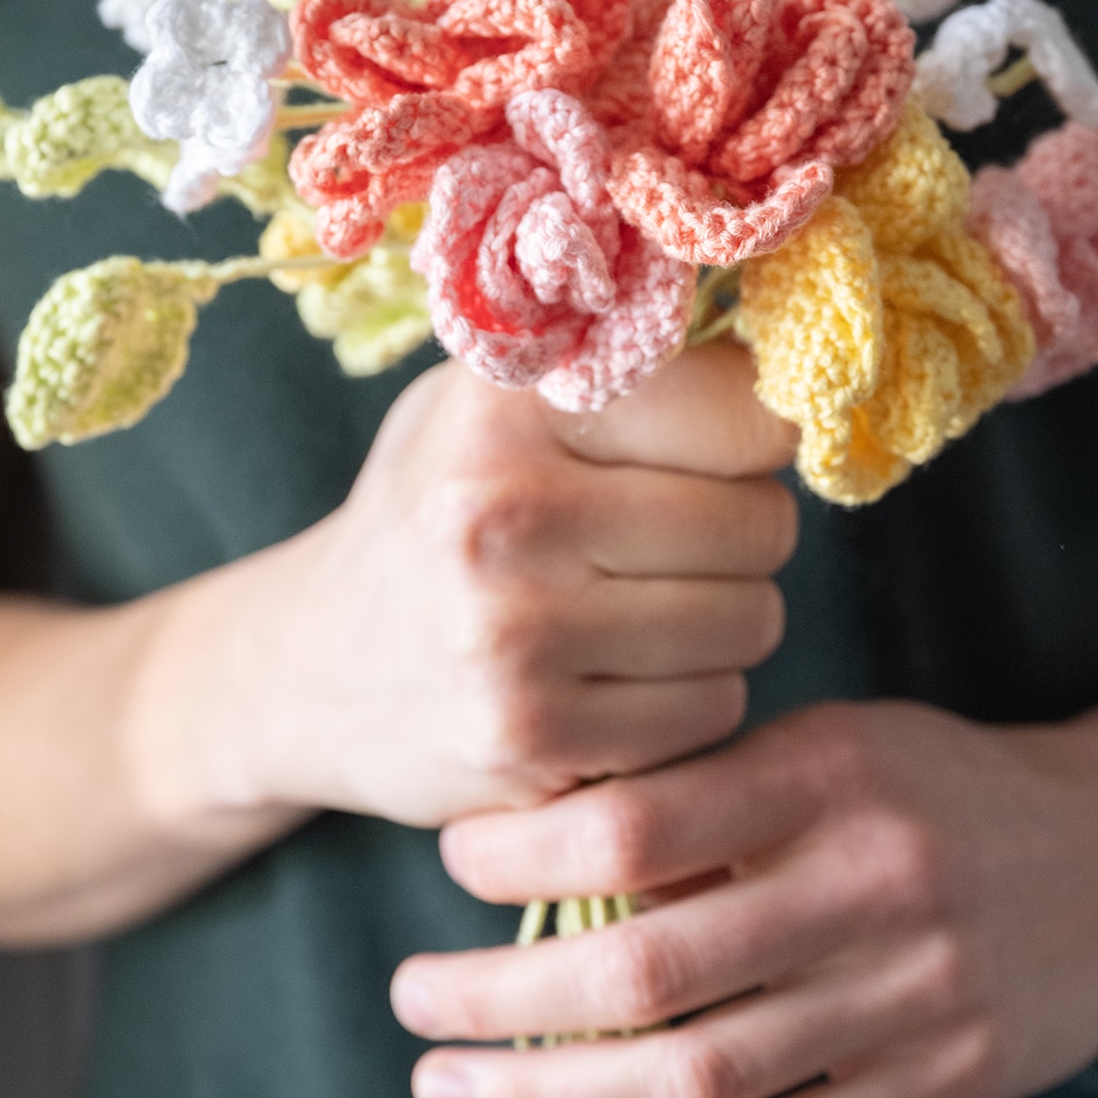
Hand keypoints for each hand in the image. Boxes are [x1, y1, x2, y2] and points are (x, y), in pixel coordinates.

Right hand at [139, 343, 797, 828]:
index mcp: (505, 406)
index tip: (725, 449)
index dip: (758, 434)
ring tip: (636, 606)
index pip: (742, 411)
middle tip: (673, 538)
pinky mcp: (536, 743)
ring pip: (751, 622)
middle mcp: (504, 514)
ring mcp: (517, 640)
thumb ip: (620, 370)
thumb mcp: (489, 402)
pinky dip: (685, 699)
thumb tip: (785, 353)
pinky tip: (613, 678)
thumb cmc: (435, 510)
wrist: (312, 669)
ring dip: (720, 620)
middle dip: (742, 534)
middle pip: (763, 523)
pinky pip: (710, 712)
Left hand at [391, 701, 1097, 1097]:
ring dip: (554, 1095)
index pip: (645, 821)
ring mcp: (910, 1001)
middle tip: (411, 1000)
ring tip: (447, 1085)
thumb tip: (556, 853)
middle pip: (653, 965)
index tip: (452, 862)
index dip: (528, 852)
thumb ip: (716, 793)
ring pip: (701, 1075)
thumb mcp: (835, 744)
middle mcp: (869, 886)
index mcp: (830, 775)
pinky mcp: (938, 1088)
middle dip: (507, 996)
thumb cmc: (936, 783)